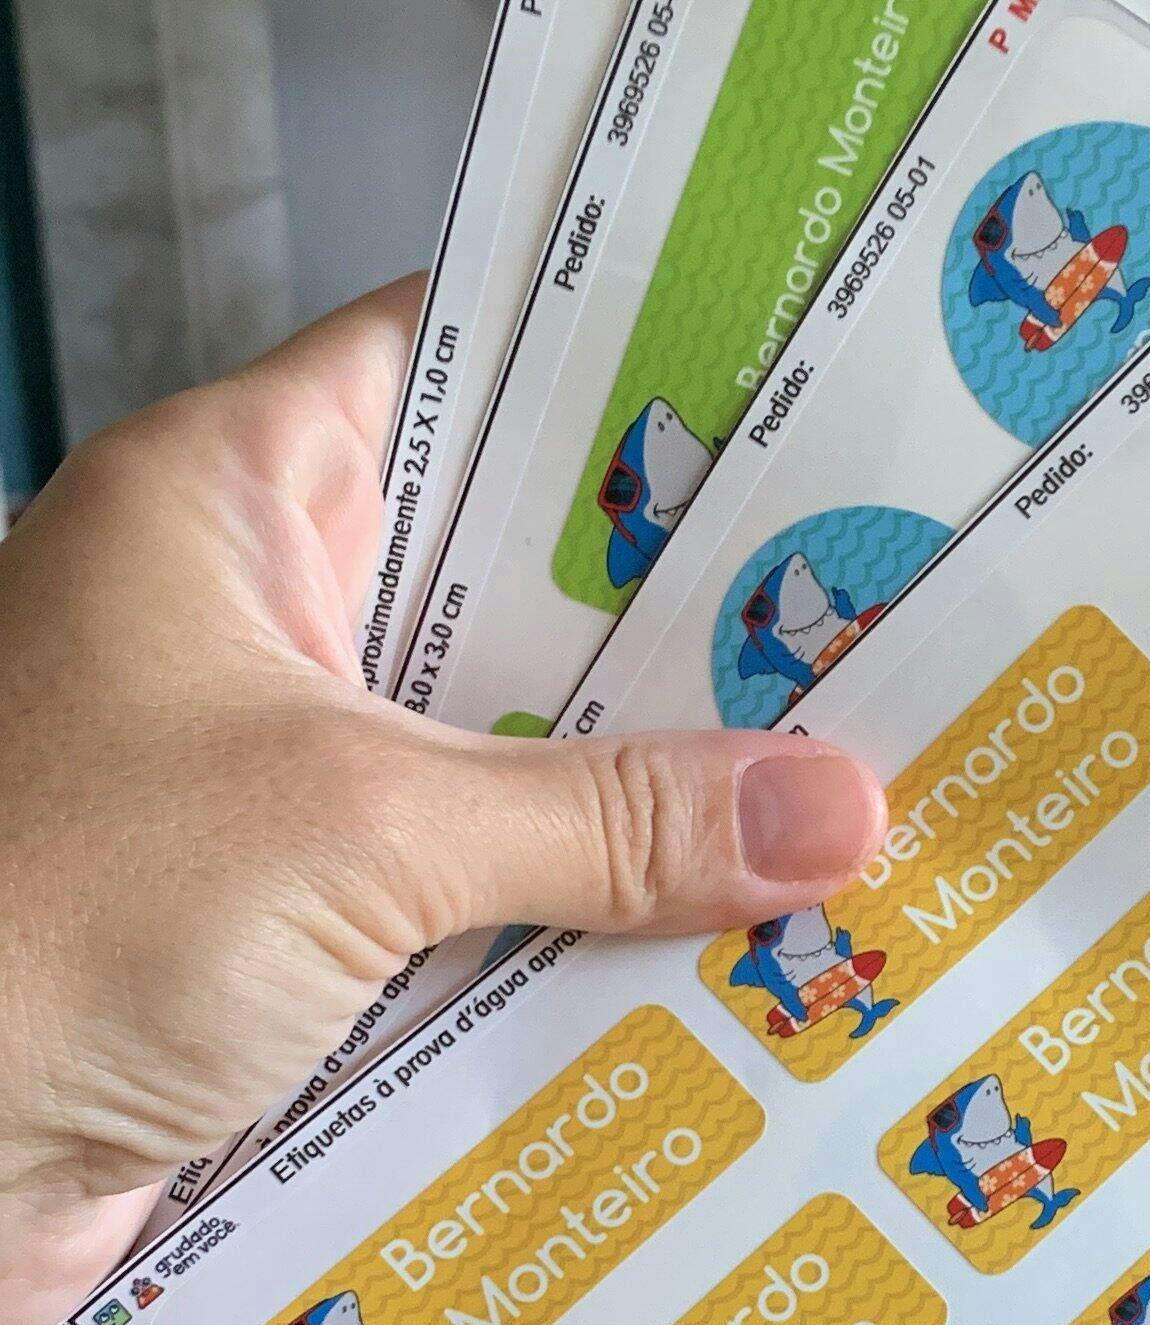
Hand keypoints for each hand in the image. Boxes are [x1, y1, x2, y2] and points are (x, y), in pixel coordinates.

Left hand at [0, 283, 886, 1324]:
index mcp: (224, 503)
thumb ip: (604, 819)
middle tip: (890, 628)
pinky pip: (462, 920)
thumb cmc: (45, 923)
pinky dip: (573, 945)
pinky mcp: (272, 947)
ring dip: (644, 813)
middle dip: (683, 634)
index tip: (806, 389)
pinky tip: (734, 962)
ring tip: (862, 804)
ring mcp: (254, 790)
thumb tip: (830, 810)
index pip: (452, 362)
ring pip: (498, 771)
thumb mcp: (359, 834)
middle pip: (505, 591)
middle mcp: (240, 626)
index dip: (620, 370)